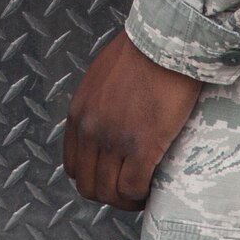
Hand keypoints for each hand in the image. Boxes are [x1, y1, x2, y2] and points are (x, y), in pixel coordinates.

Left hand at [63, 31, 200, 209]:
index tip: (113, 177)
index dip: (94, 178)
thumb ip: (99, 104)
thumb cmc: (143, 51)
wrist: (165, 40)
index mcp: (78, 114)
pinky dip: (142, 195)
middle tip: (131, 191)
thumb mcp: (104, 77)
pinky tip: (154, 188)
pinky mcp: (142, 145)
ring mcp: (114, 140)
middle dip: (109, 195)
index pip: (73, 166)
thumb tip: (112, 119)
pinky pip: (133, 187)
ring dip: (127, 199)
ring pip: (110, 192)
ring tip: (144, 193)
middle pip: (88, 185)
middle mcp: (89, 131)